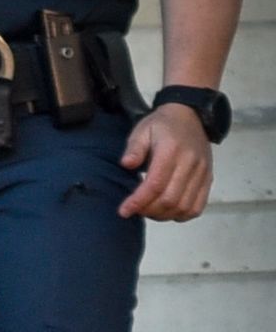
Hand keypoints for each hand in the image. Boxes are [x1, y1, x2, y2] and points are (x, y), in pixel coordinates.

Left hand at [119, 103, 214, 220]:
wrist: (190, 115)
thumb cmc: (163, 125)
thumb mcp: (142, 130)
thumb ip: (134, 148)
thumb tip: (126, 164)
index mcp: (171, 150)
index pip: (155, 184)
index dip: (138, 202)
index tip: (124, 211)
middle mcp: (190, 163)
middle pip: (170, 200)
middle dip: (149, 210)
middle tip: (136, 209)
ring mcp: (202, 172)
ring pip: (184, 207)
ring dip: (164, 215)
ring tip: (149, 210)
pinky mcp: (208, 179)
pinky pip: (197, 206)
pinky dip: (182, 215)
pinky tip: (168, 211)